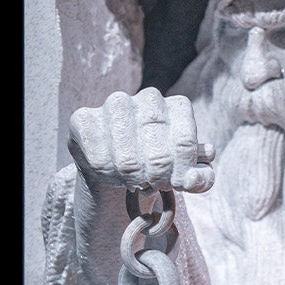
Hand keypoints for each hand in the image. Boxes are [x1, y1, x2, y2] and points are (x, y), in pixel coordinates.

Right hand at [68, 87, 214, 194]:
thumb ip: (200, 178)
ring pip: (128, 161)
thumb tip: (195, 179)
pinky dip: (109, 177)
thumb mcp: (185, 174)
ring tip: (136, 182)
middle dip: (158, 181)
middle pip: (159, 156)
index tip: (175, 185)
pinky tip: (114, 175)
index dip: (181, 175)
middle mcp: (150, 98)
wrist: (117, 166)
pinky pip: (99, 159)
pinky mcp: (84, 118)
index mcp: (179, 107)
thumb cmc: (158, 166)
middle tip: (154, 186)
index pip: (185, 145)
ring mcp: (116, 103)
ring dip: (133, 181)